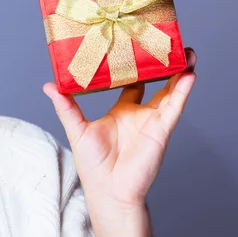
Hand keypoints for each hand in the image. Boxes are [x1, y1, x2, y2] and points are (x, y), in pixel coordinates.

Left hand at [43, 47, 196, 217]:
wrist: (108, 191)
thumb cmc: (92, 165)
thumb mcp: (76, 129)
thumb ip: (65, 106)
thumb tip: (48, 85)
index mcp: (121, 111)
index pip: (131, 84)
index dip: (134, 67)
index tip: (133, 47)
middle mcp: (139, 114)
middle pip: (156, 84)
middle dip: (163, 66)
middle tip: (167, 45)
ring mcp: (152, 121)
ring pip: (171, 91)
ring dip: (180, 72)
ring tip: (187, 51)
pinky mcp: (161, 130)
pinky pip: (174, 107)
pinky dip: (183, 91)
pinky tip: (189, 74)